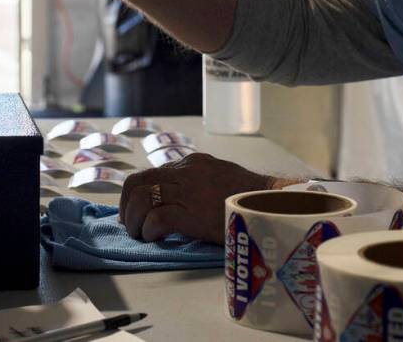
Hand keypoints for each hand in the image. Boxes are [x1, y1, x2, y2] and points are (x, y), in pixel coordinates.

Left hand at [118, 153, 273, 243]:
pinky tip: (155, 238)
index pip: (148, 174)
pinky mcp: (193, 213)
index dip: (133, 195)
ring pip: (142, 200)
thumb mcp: (219, 178)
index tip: (132, 213)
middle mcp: (186, 172)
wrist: (274, 204)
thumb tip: (170, 199)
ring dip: (135, 221)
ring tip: (142, 235)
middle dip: (127, 208)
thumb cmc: (249, 198)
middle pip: (138, 184)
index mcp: (191, 163)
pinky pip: (158, 219)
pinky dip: (150, 230)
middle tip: (130, 226)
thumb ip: (194, 183)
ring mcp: (189, 191)